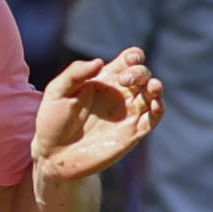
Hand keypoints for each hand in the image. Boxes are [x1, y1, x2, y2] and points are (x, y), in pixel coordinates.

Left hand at [32, 49, 164, 190]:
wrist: (53, 155)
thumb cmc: (53, 121)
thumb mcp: (57, 91)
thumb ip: (75, 73)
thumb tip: (99, 62)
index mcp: (104, 80)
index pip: (129, 61)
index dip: (134, 56)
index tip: (128, 60)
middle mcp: (120, 94)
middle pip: (143, 75)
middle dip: (139, 72)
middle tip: (123, 81)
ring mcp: (127, 114)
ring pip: (153, 94)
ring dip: (156, 87)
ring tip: (152, 86)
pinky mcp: (132, 133)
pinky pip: (153, 118)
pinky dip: (159, 109)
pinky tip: (155, 103)